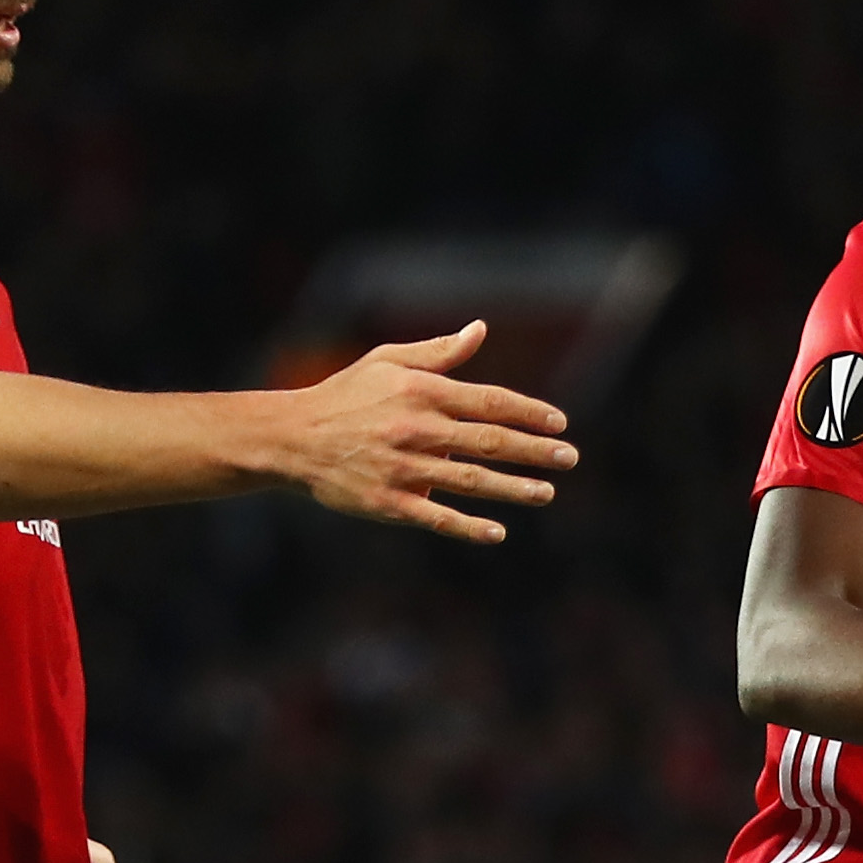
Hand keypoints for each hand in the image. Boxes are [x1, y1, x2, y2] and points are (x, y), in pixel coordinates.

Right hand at [272, 324, 573, 542]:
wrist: (292, 438)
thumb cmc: (345, 395)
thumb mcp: (388, 360)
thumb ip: (439, 352)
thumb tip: (481, 330)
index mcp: (422, 392)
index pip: (490, 402)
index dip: (529, 413)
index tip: (560, 423)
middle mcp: (417, 429)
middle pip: (489, 442)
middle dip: (534, 451)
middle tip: (570, 458)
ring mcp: (404, 469)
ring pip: (470, 480)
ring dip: (513, 488)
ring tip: (546, 493)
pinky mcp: (388, 502)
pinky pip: (436, 517)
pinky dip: (468, 527)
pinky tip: (497, 532)